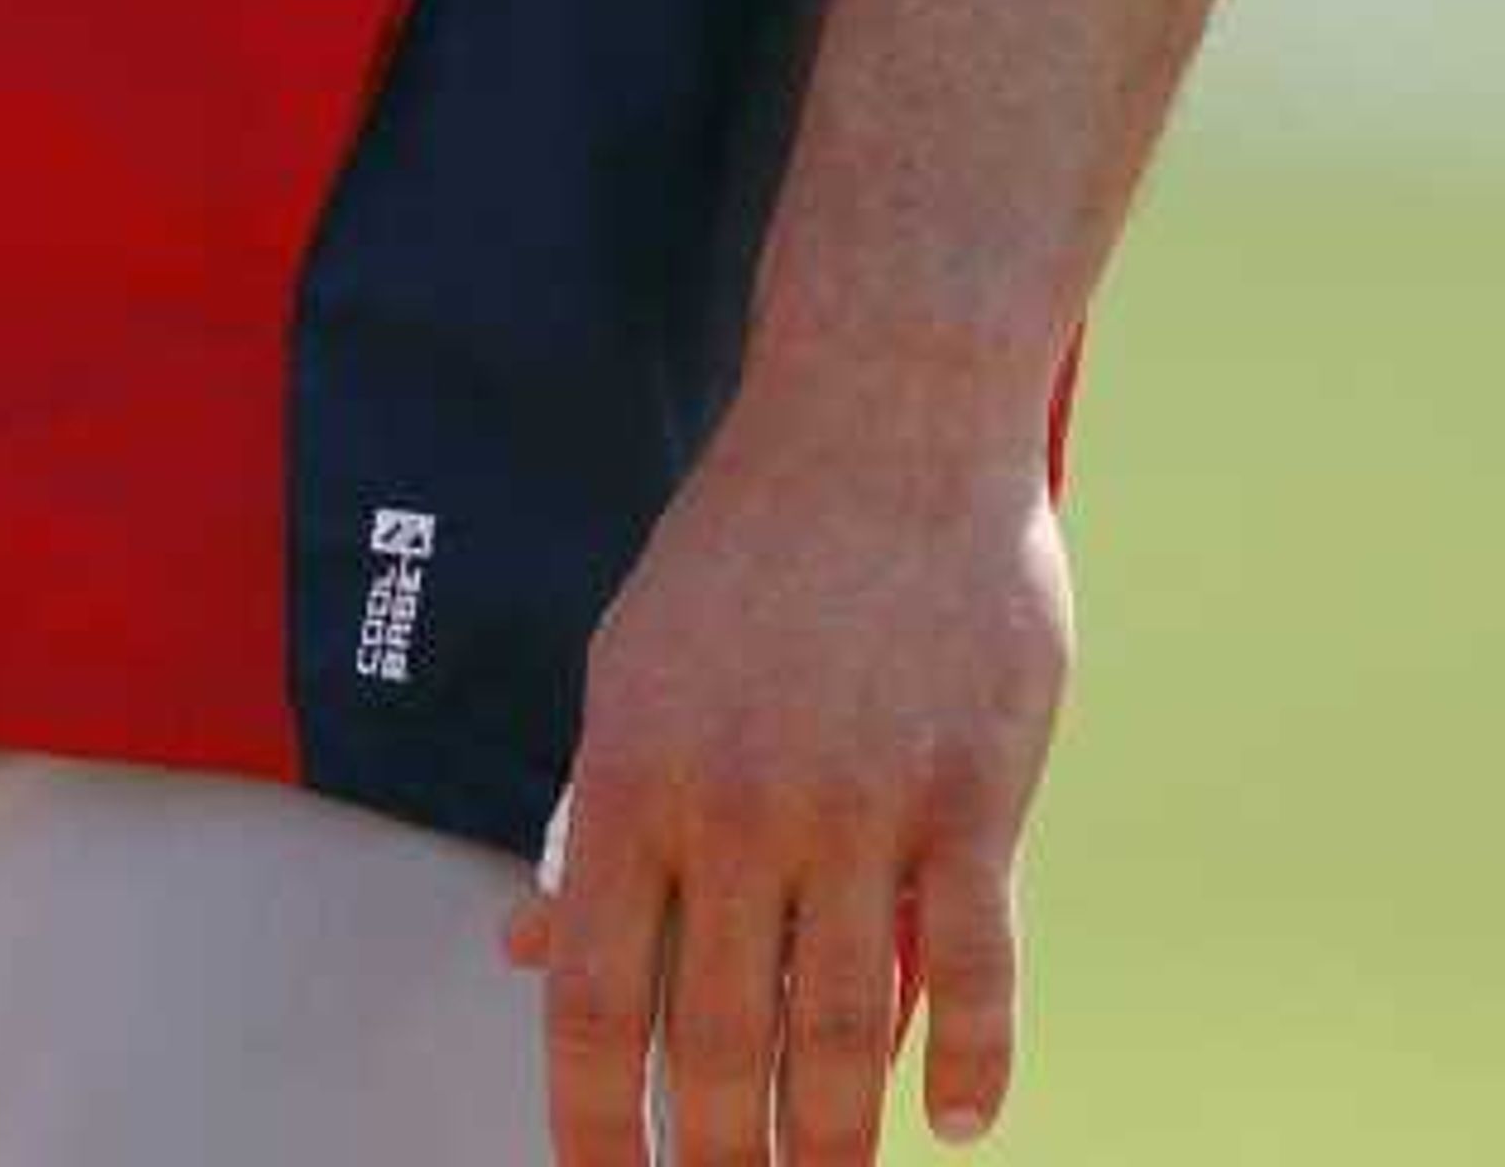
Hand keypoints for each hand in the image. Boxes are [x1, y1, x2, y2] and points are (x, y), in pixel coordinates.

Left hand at [503, 382, 1071, 1162]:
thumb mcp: (634, 668)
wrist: (881, 413)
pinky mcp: (970, 791)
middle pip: (717, 1039)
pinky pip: (977, 961)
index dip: (594, 1120)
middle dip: (717, 1158)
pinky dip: (969, 1058)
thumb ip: (597, 821)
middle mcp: (736, 800)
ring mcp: (859, 800)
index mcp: (634, 769)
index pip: (593, 993)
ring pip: (841, 1028)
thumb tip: (527, 949)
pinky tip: (952, 1123)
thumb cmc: (748, 551)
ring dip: (831, 1141)